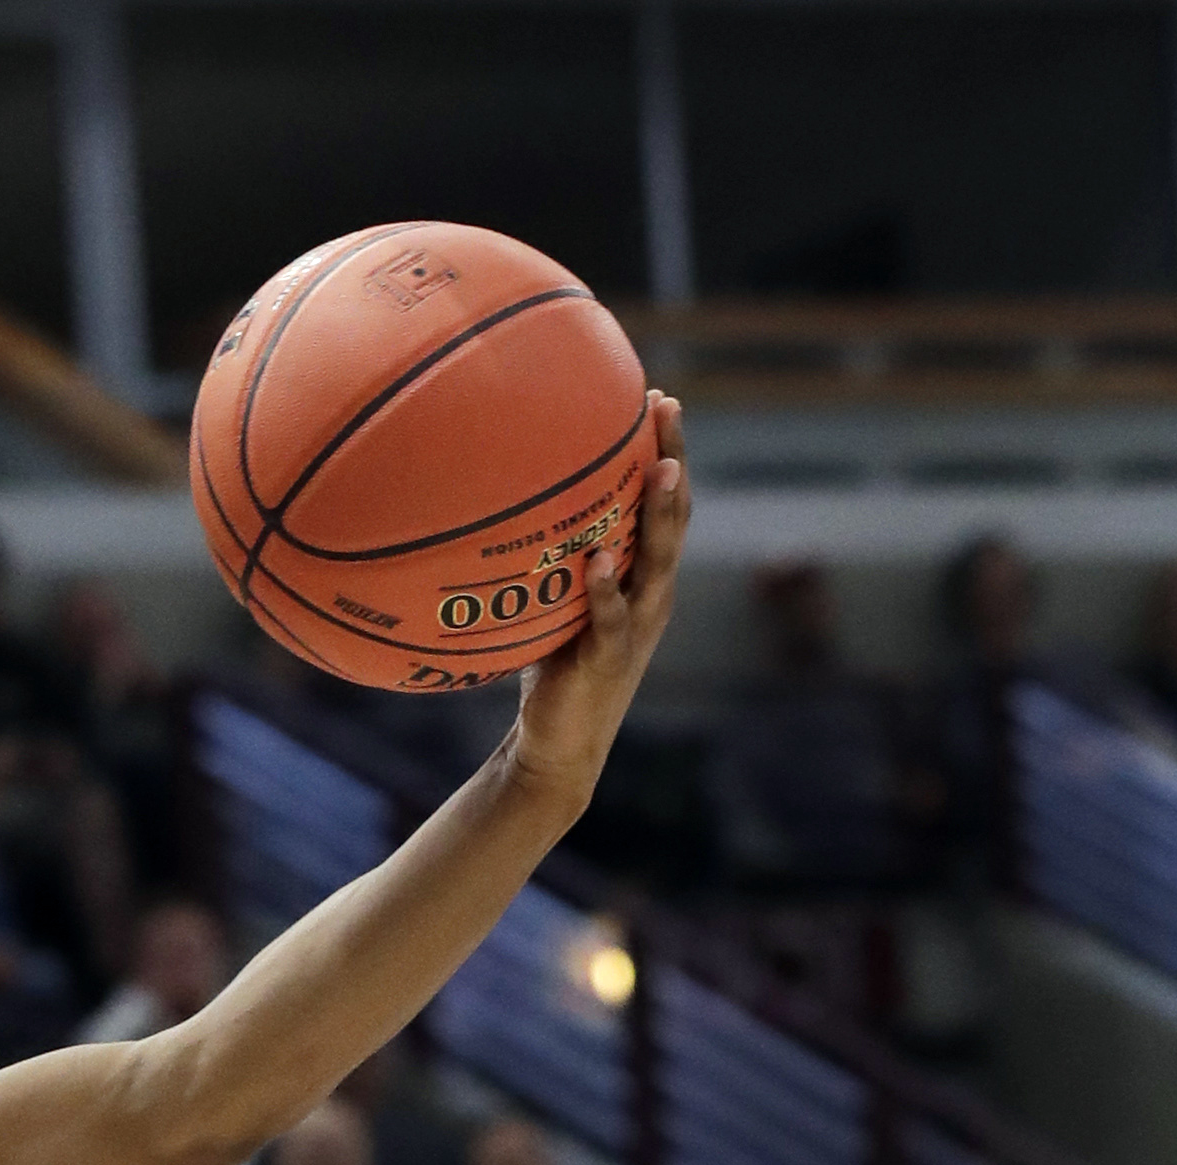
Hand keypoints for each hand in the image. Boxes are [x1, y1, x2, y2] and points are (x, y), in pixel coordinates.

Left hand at [509, 392, 688, 810]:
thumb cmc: (552, 671)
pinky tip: (597, 560)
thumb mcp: (555, 604)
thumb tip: (503, 502)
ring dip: (659, 516)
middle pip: (672, 520)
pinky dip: (605, 591)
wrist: (555, 750)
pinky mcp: (606, 662)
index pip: (664, 507)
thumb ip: (550, 560)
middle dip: (673, 463)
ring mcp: (634, 630)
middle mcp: (650, 599)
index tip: (662, 401)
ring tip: (661, 469)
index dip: (669, 454)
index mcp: (643, 581)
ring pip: (656, 564)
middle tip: (669, 410)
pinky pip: (610, 620)